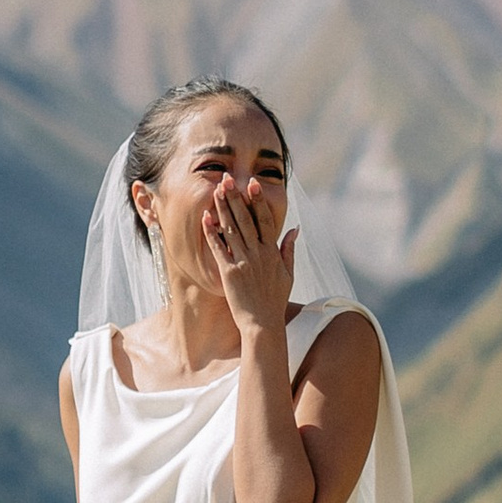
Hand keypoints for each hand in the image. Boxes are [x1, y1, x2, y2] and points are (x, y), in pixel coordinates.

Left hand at [202, 169, 296, 334]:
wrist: (263, 323)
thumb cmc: (275, 300)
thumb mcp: (288, 274)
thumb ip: (289, 249)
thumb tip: (295, 229)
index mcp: (272, 252)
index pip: (265, 219)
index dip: (258, 200)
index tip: (252, 183)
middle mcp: (258, 254)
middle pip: (246, 219)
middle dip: (236, 197)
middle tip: (228, 179)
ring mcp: (243, 262)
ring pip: (231, 230)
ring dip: (223, 209)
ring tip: (216, 191)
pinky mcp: (229, 273)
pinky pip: (218, 248)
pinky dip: (212, 233)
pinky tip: (206, 218)